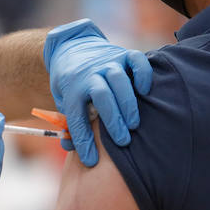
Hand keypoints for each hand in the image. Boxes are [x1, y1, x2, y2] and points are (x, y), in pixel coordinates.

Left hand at [44, 19, 151, 166]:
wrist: (73, 49)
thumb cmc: (73, 86)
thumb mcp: (64, 103)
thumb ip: (70, 125)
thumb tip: (74, 150)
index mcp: (72, 90)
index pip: (76, 117)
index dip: (83, 141)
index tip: (91, 160)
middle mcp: (90, 75)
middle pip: (102, 96)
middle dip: (113, 121)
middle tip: (123, 141)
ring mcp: (107, 63)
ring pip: (119, 79)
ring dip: (128, 103)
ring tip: (134, 124)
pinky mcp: (123, 55)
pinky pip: (136, 60)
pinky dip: (143, 74)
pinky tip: (145, 91)